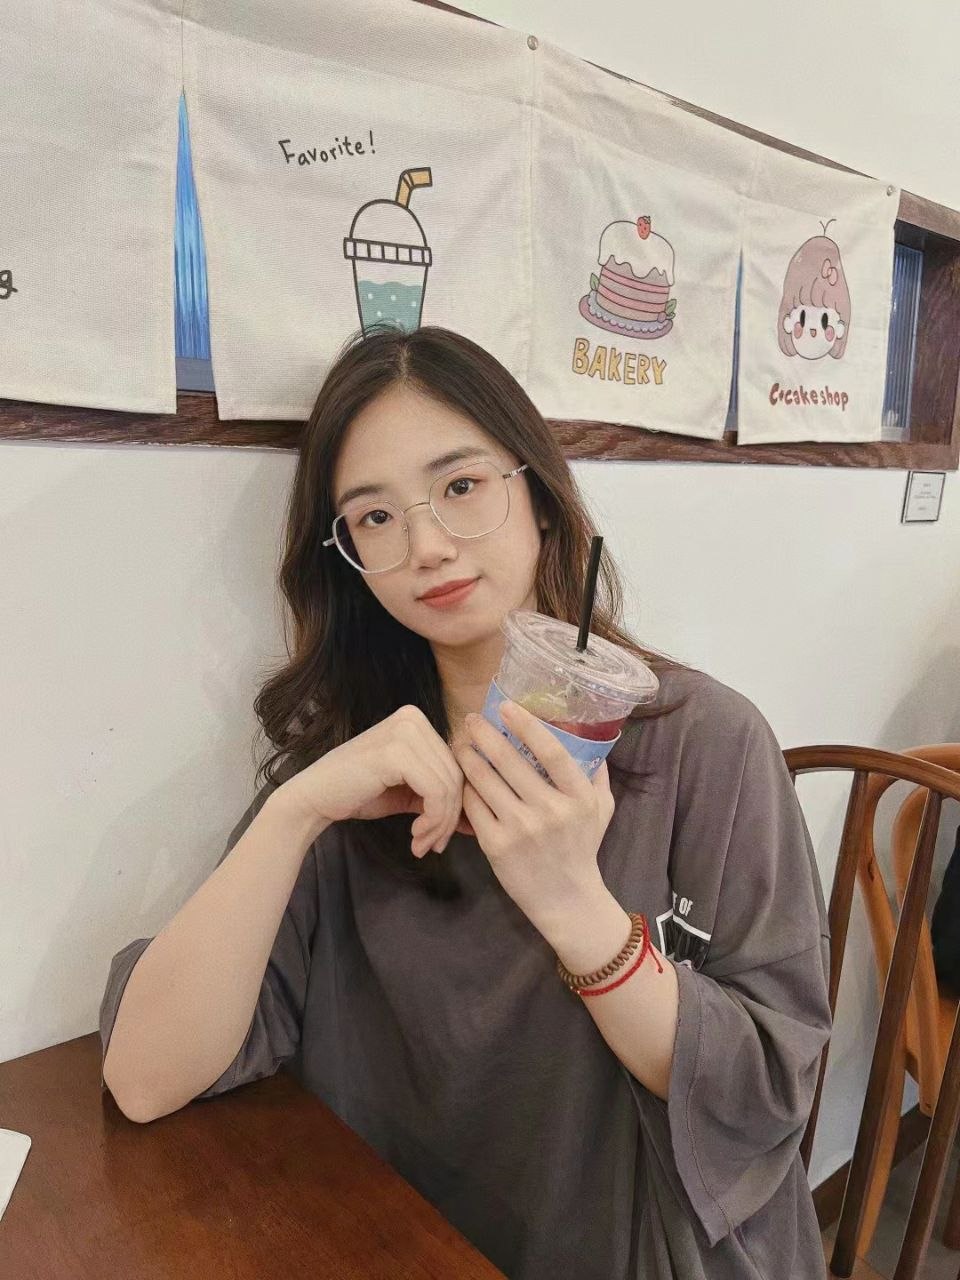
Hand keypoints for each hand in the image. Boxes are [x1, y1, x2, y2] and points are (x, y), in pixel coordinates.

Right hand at [278, 705, 473, 857]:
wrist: (314, 799)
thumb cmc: (358, 794)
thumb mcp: (409, 794)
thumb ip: (441, 800)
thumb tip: (476, 821)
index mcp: (418, 722)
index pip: (457, 765)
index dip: (457, 805)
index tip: (441, 836)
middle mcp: (413, 718)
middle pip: (457, 775)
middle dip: (449, 819)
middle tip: (432, 847)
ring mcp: (404, 732)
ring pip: (449, 786)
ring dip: (440, 825)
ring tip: (422, 845)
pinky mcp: (396, 752)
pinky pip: (435, 792)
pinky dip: (432, 820)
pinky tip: (415, 836)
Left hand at [452, 702, 615, 941]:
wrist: (566, 899)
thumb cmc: (582, 848)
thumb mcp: (601, 809)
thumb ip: (595, 774)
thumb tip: (590, 736)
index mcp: (578, 797)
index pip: (552, 751)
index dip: (526, 725)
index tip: (506, 706)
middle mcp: (550, 810)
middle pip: (509, 760)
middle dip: (484, 734)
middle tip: (471, 719)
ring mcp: (521, 828)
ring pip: (485, 780)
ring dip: (468, 757)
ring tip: (460, 744)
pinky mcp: (496, 845)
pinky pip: (474, 806)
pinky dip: (466, 788)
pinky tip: (462, 778)